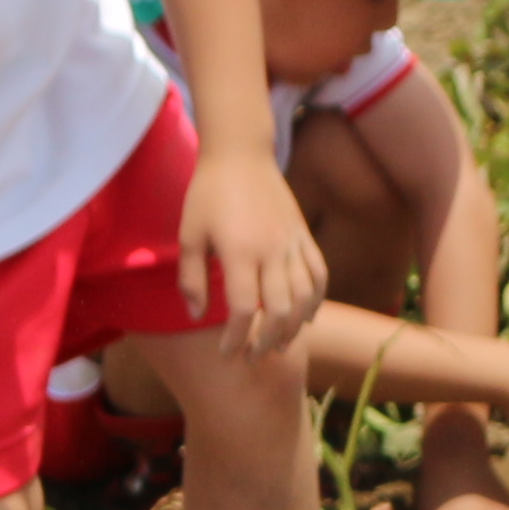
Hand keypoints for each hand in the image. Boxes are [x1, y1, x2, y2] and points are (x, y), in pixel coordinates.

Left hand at [174, 142, 324, 353]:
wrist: (240, 153)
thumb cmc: (208, 193)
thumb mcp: (189, 234)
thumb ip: (191, 278)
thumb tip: (197, 316)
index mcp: (239, 251)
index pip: (245, 309)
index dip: (237, 338)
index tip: (227, 353)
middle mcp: (271, 250)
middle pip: (281, 310)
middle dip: (267, 341)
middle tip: (253, 356)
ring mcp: (292, 243)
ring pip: (305, 297)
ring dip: (294, 327)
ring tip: (280, 344)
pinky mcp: (303, 235)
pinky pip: (319, 275)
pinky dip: (316, 301)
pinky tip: (306, 317)